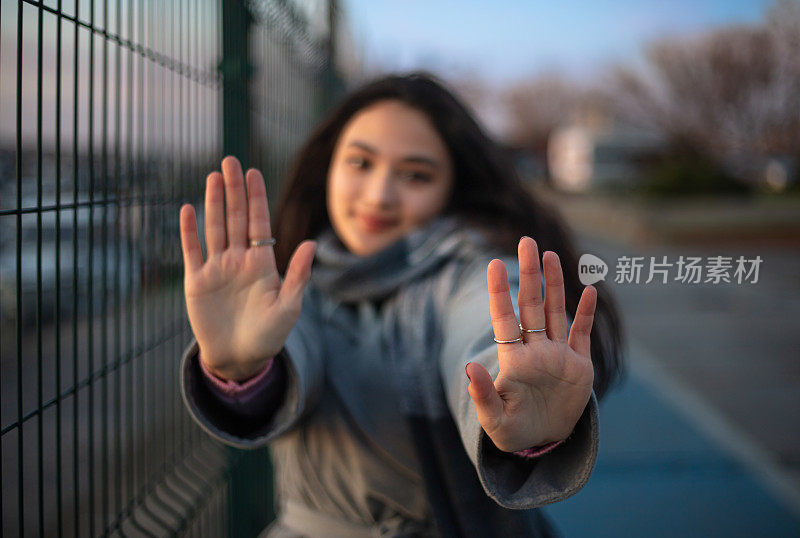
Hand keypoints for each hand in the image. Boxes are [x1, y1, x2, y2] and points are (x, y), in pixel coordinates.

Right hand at [179, 156, 315, 380]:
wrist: (240, 358)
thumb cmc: (269, 334)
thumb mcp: (289, 307)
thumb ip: (297, 275)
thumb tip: (311, 244)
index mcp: (262, 262)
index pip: (258, 223)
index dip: (256, 197)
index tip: (253, 172)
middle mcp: (238, 259)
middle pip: (236, 218)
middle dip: (234, 190)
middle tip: (230, 161)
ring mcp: (217, 268)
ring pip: (214, 228)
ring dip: (213, 202)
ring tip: (213, 176)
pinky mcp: (196, 281)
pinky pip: (192, 251)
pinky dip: (189, 231)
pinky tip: (187, 208)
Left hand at [466, 237, 595, 451]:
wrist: (543, 443)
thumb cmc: (512, 432)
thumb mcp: (494, 421)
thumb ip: (483, 395)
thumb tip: (469, 367)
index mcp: (513, 361)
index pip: (505, 319)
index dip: (500, 292)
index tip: (494, 264)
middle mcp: (535, 351)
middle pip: (531, 305)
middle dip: (529, 274)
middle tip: (526, 241)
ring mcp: (557, 355)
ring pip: (556, 312)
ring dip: (554, 284)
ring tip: (549, 255)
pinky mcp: (579, 365)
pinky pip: (582, 333)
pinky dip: (586, 313)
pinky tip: (588, 289)